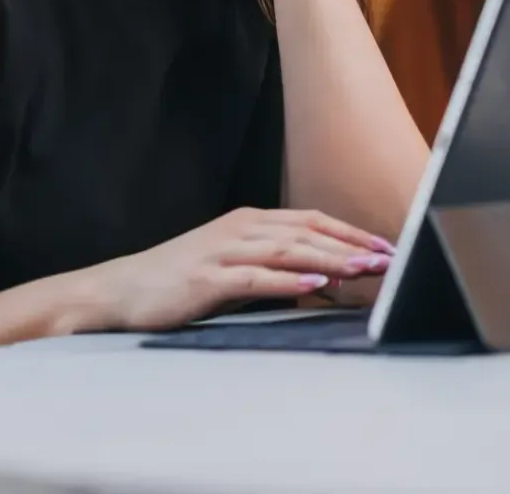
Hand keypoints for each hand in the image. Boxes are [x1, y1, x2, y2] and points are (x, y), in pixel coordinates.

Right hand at [78, 207, 394, 332]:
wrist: (120, 290)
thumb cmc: (177, 282)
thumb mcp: (232, 268)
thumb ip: (272, 268)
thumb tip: (321, 281)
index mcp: (249, 222)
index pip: (311, 220)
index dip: (350, 232)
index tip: (386, 246)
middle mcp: (240, 229)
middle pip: (307, 232)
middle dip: (352, 245)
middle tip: (389, 258)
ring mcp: (223, 250)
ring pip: (288, 249)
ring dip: (330, 259)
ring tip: (364, 269)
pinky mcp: (207, 277)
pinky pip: (255, 277)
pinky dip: (288, 280)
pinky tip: (314, 284)